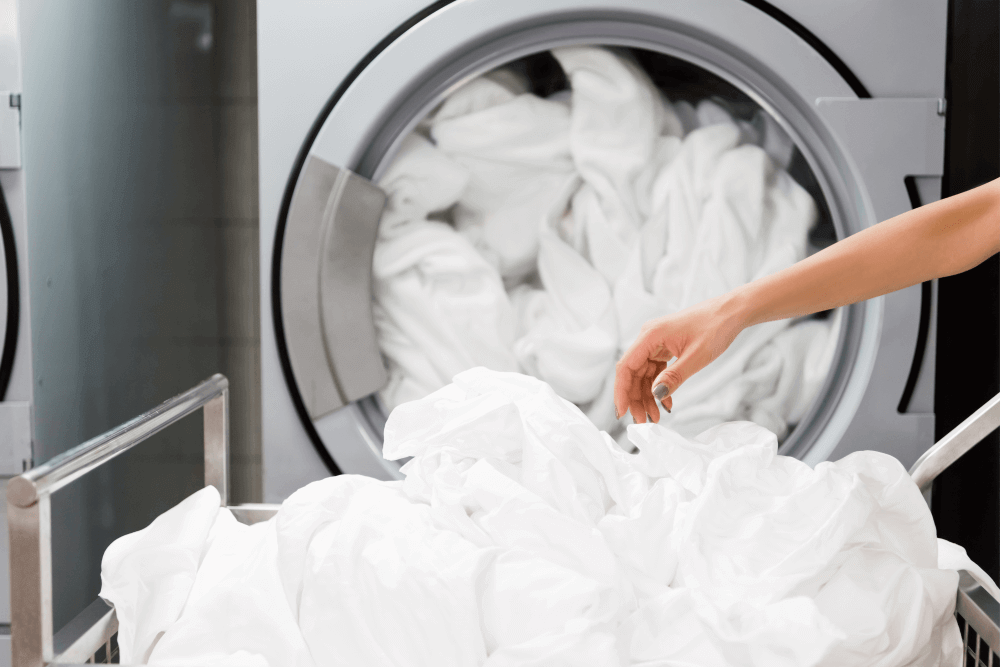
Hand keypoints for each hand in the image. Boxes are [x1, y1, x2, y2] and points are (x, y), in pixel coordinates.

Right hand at [613, 295, 745, 423]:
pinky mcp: (665, 347)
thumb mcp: (696, 357)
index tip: (622, 412)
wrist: (731, 312)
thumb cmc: (715, 327)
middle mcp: (649, 338)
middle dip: (636, 399)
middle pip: (633, 373)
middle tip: (643, 421)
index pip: (626, 367)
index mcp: (650, 335)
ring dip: (647, 396)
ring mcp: (656, 343)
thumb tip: (655, 395)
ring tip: (655, 417)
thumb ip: (674, 377)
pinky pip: (656, 371)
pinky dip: (659, 387)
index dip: (621, 391)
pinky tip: (665, 402)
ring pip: (643, 374)